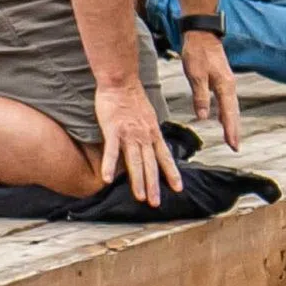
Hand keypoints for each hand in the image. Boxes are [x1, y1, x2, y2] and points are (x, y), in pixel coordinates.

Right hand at [91, 77, 177, 206]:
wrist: (121, 81)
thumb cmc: (132, 99)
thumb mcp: (148, 117)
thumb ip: (148, 133)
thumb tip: (150, 146)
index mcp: (153, 133)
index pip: (165, 157)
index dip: (172, 173)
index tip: (178, 188)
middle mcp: (144, 136)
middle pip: (151, 165)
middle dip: (154, 185)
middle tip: (156, 203)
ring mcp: (129, 134)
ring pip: (135, 162)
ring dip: (138, 181)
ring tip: (140, 198)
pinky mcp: (113, 130)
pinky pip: (112, 151)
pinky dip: (110, 166)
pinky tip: (108, 180)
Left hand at [178, 28, 244, 153]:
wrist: (202, 33)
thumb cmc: (197, 52)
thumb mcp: (195, 75)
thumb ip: (200, 96)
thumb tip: (203, 117)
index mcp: (225, 86)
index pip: (229, 113)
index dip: (231, 130)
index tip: (233, 145)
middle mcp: (229, 85)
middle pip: (234, 112)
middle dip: (234, 129)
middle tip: (235, 146)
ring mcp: (227, 82)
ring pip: (231, 107)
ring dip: (231, 122)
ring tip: (231, 136)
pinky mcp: (222, 79)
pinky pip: (226, 100)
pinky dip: (226, 111)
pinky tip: (222, 117)